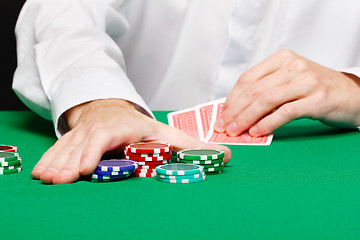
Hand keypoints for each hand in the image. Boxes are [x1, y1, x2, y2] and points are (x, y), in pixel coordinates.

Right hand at [31, 99, 230, 183]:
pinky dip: (49, 160)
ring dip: (57, 164)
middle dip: (72, 164)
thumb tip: (227, 154)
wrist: (110, 110)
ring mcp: (82, 134)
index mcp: (122, 127)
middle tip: (60, 181)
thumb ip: (193, 146)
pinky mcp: (72, 139)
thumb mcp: (165, 134)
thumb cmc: (138, 127)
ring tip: (48, 180)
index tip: (86, 168)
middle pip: (84, 147)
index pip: (106, 137)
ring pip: (68, 149)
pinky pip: (58, 149)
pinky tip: (41, 174)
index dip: (95, 151)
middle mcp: (99, 129)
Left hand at [214, 49, 359, 136]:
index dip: (231, 98)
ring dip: (246, 118)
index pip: (248, 78)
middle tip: (224, 127)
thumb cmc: (315, 89)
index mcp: (282, 59)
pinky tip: (257, 131)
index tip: (221, 114)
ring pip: (266, 100)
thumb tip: (236, 109)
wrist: (352, 94)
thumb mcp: (288, 81)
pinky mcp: (317, 99)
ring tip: (236, 131)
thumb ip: (265, 89)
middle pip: (254, 90)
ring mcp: (306, 82)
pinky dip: (268, 123)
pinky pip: (285, 112)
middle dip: (235, 111)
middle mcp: (293, 66)